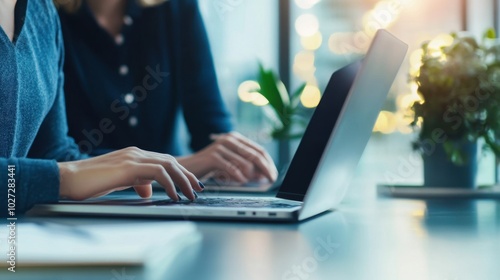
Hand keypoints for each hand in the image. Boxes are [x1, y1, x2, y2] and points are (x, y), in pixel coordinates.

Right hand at [57, 147, 202, 200]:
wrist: (67, 178)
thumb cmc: (90, 183)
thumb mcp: (119, 183)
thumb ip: (136, 183)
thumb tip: (149, 191)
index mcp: (134, 155)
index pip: (165, 161)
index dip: (181, 172)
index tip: (192, 184)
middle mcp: (136, 153)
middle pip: (171, 161)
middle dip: (187, 176)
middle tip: (198, 189)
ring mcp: (132, 158)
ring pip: (168, 165)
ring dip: (183, 181)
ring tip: (190, 195)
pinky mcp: (128, 166)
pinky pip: (158, 173)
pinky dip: (170, 184)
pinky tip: (175, 196)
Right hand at [176, 132, 277, 183]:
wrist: (187, 167)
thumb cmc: (210, 166)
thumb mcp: (231, 164)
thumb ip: (246, 167)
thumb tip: (263, 174)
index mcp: (235, 138)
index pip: (259, 150)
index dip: (269, 163)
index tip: (274, 175)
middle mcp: (230, 139)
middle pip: (256, 155)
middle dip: (266, 169)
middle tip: (272, 180)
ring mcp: (221, 147)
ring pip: (246, 163)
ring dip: (252, 175)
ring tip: (249, 182)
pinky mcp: (214, 157)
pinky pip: (233, 168)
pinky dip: (239, 176)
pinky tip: (241, 181)